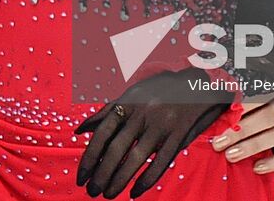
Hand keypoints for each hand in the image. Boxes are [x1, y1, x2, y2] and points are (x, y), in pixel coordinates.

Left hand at [75, 69, 232, 198]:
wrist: (194, 84)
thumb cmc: (156, 91)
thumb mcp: (129, 95)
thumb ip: (105, 112)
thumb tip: (79, 130)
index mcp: (127, 104)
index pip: (102, 133)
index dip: (89, 157)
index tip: (81, 176)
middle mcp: (141, 114)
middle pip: (116, 149)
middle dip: (101, 174)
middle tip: (92, 192)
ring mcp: (160, 126)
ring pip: (136, 158)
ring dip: (119, 180)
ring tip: (108, 195)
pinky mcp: (177, 136)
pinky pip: (160, 163)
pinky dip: (147, 180)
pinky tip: (135, 193)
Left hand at [211, 93, 273, 172]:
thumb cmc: (270, 89)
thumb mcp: (258, 83)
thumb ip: (242, 94)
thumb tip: (216, 108)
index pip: (259, 93)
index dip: (241, 106)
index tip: (221, 117)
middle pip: (268, 115)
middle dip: (241, 130)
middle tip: (220, 142)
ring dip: (253, 146)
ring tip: (232, 154)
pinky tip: (258, 166)